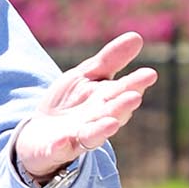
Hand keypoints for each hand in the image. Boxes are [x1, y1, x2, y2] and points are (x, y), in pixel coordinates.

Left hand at [14, 32, 156, 183]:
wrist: (39, 134)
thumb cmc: (70, 103)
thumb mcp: (87, 76)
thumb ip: (110, 60)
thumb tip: (137, 37)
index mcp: (106, 101)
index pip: (123, 91)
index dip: (136, 83)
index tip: (149, 74)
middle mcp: (96, 122)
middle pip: (112, 114)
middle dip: (123, 107)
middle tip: (134, 97)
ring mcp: (77, 138)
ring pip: (93, 135)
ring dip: (102, 130)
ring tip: (112, 123)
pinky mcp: (55, 150)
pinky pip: (59, 150)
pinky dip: (62, 147)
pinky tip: (63, 141)